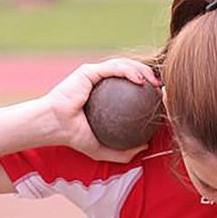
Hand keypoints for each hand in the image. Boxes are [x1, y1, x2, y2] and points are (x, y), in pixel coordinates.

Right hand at [43, 58, 160, 161]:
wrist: (55, 127)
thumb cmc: (74, 137)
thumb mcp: (102, 150)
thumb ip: (122, 151)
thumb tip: (145, 147)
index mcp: (105, 96)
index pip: (129, 87)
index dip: (147, 88)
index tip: (160, 98)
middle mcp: (101, 82)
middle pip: (130, 73)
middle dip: (149, 76)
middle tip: (161, 88)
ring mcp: (95, 74)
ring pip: (124, 66)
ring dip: (142, 70)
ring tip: (154, 82)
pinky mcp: (88, 71)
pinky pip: (113, 68)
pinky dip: (128, 71)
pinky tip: (140, 80)